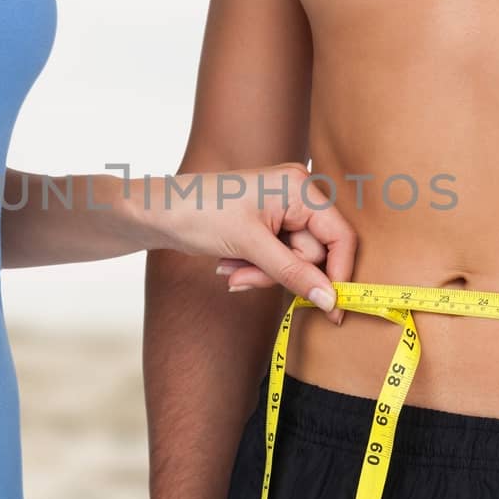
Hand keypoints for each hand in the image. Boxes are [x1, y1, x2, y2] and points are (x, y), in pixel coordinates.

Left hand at [140, 162, 354, 322]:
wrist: (159, 211)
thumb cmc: (200, 212)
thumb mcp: (251, 246)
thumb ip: (295, 273)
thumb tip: (330, 300)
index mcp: (301, 187)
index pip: (340, 236)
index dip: (339, 273)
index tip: (333, 310)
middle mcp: (298, 194)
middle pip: (315, 252)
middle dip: (280, 272)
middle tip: (246, 277)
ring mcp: (284, 209)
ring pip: (294, 261)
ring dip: (263, 273)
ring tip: (232, 268)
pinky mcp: (269, 225)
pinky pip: (278, 258)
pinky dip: (256, 267)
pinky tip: (230, 263)